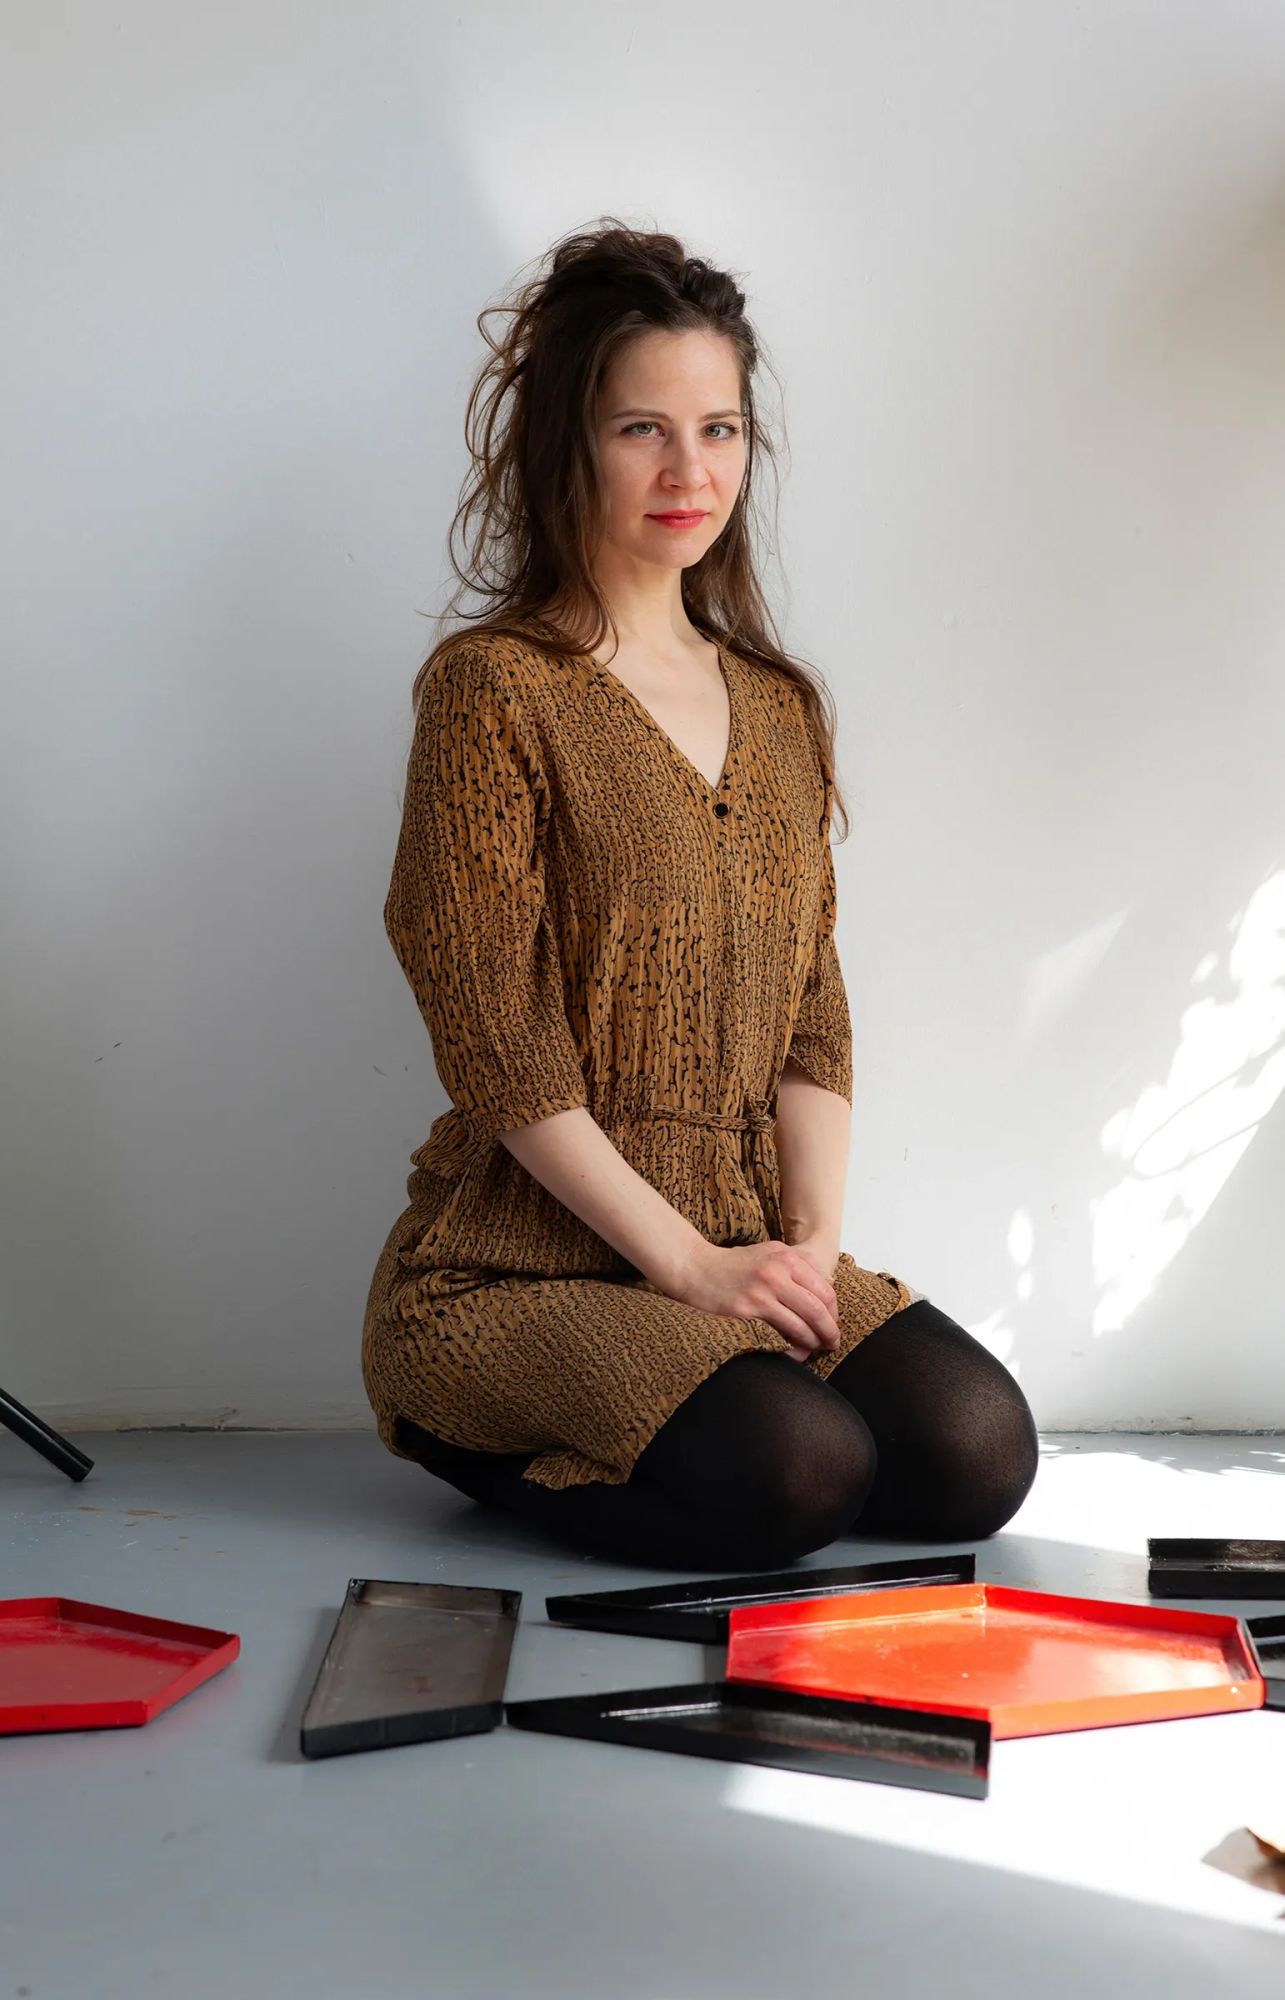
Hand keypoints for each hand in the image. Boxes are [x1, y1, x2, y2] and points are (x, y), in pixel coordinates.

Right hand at [659, 1237, 841, 1359]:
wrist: (694, 1267)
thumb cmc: (731, 1266)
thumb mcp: (767, 1255)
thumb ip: (793, 1268)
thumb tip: (823, 1293)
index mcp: (786, 1256)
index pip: (824, 1287)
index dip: (833, 1310)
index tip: (831, 1323)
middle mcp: (777, 1271)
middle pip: (818, 1306)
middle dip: (829, 1329)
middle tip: (832, 1342)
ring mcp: (762, 1290)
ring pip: (802, 1322)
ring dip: (813, 1341)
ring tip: (815, 1349)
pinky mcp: (747, 1309)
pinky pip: (779, 1333)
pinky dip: (791, 1346)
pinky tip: (793, 1352)